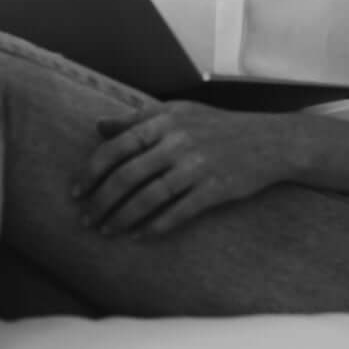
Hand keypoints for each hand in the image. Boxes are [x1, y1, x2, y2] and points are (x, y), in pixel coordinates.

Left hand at [74, 103, 295, 235]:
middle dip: (101, 201)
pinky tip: (139, 235)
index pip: (116, 148)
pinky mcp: (216, 189)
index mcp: (163, 120)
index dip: (91, 172)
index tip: (76, 191)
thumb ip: (135, 120)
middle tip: (85, 219)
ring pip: (149, 197)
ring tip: (106, 231)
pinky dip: (155, 226)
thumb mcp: (177, 112)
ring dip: (122, 218)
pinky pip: (178, 212)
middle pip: (127, 176)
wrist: (271, 141)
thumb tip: (98, 126)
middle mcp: (178, 141)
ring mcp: (198, 166)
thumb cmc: (217, 126)